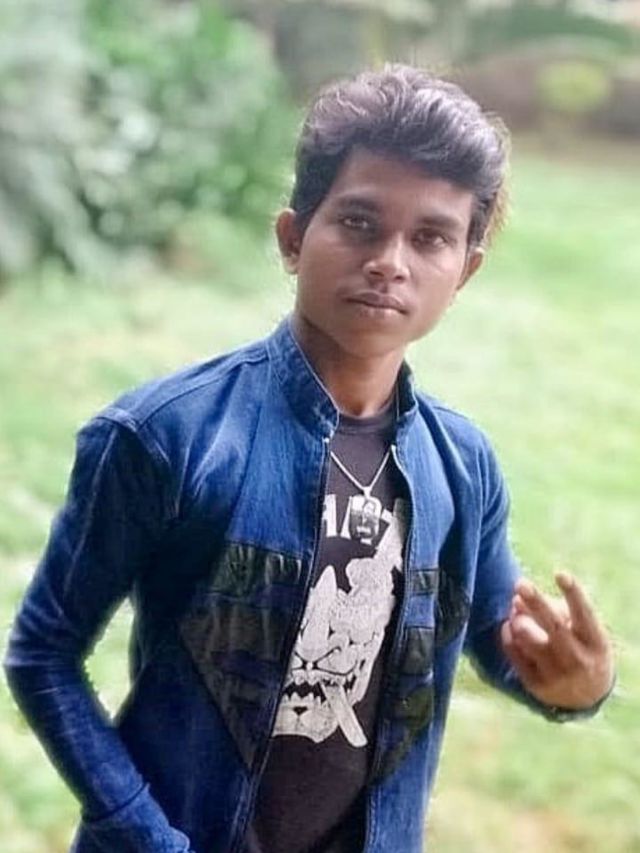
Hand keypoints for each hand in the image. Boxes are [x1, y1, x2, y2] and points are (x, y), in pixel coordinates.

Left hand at [500, 572, 613, 709]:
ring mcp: (556, 674)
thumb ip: (557, 609)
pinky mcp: (535, 684)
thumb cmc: (581, 647)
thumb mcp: (583, 630)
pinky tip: (510, 626)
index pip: (584, 614)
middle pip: (553, 625)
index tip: (560, 574)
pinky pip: (513, 649)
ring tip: (517, 609)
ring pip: (526, 636)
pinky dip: (508, 632)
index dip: (573, 593)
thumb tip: (518, 598)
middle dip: (536, 601)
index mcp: (595, 642)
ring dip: (517, 616)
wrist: (584, 696)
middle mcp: (578, 659)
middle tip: (521, 583)